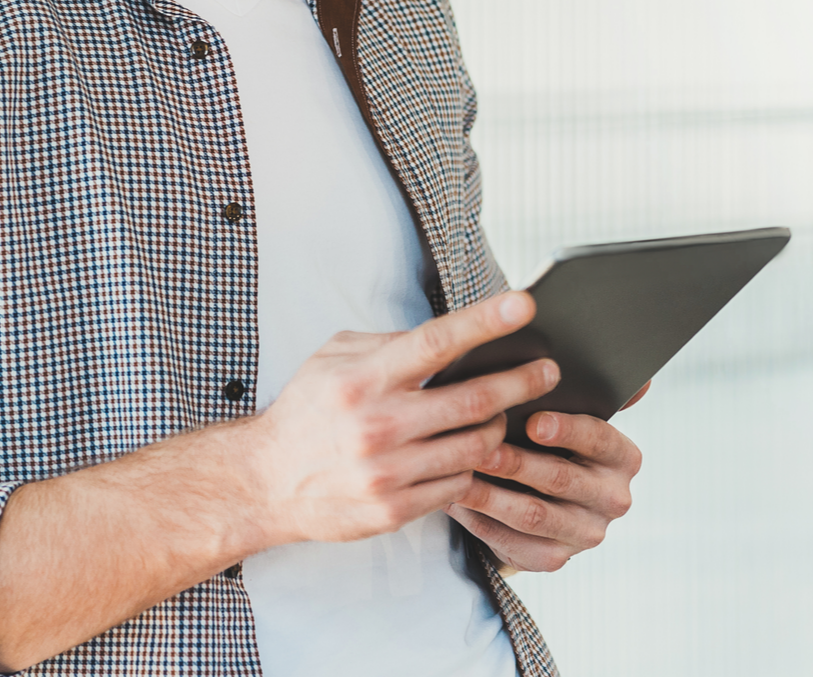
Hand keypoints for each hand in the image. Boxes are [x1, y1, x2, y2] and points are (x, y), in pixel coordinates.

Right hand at [241, 290, 560, 548]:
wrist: (264, 482)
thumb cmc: (308, 411)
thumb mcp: (335, 358)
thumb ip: (390, 344)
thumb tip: (452, 332)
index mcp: (363, 378)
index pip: (436, 342)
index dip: (484, 321)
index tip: (523, 305)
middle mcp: (377, 424)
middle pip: (473, 399)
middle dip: (521, 381)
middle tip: (548, 371)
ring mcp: (388, 472)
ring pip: (476, 445)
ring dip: (500, 427)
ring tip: (505, 414)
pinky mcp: (394, 509)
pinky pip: (459, 483)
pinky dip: (474, 465)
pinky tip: (474, 452)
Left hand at [446, 383, 647, 572]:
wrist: (545, 498)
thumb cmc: (552, 444)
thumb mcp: (573, 417)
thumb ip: (591, 395)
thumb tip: (638, 378)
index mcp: (623, 457)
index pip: (599, 439)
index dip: (567, 430)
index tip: (534, 422)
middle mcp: (613, 499)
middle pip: (561, 479)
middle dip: (517, 463)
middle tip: (481, 450)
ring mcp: (585, 534)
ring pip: (533, 515)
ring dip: (492, 495)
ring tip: (460, 476)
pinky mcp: (554, 558)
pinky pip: (513, 543)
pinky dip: (481, 522)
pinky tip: (456, 502)